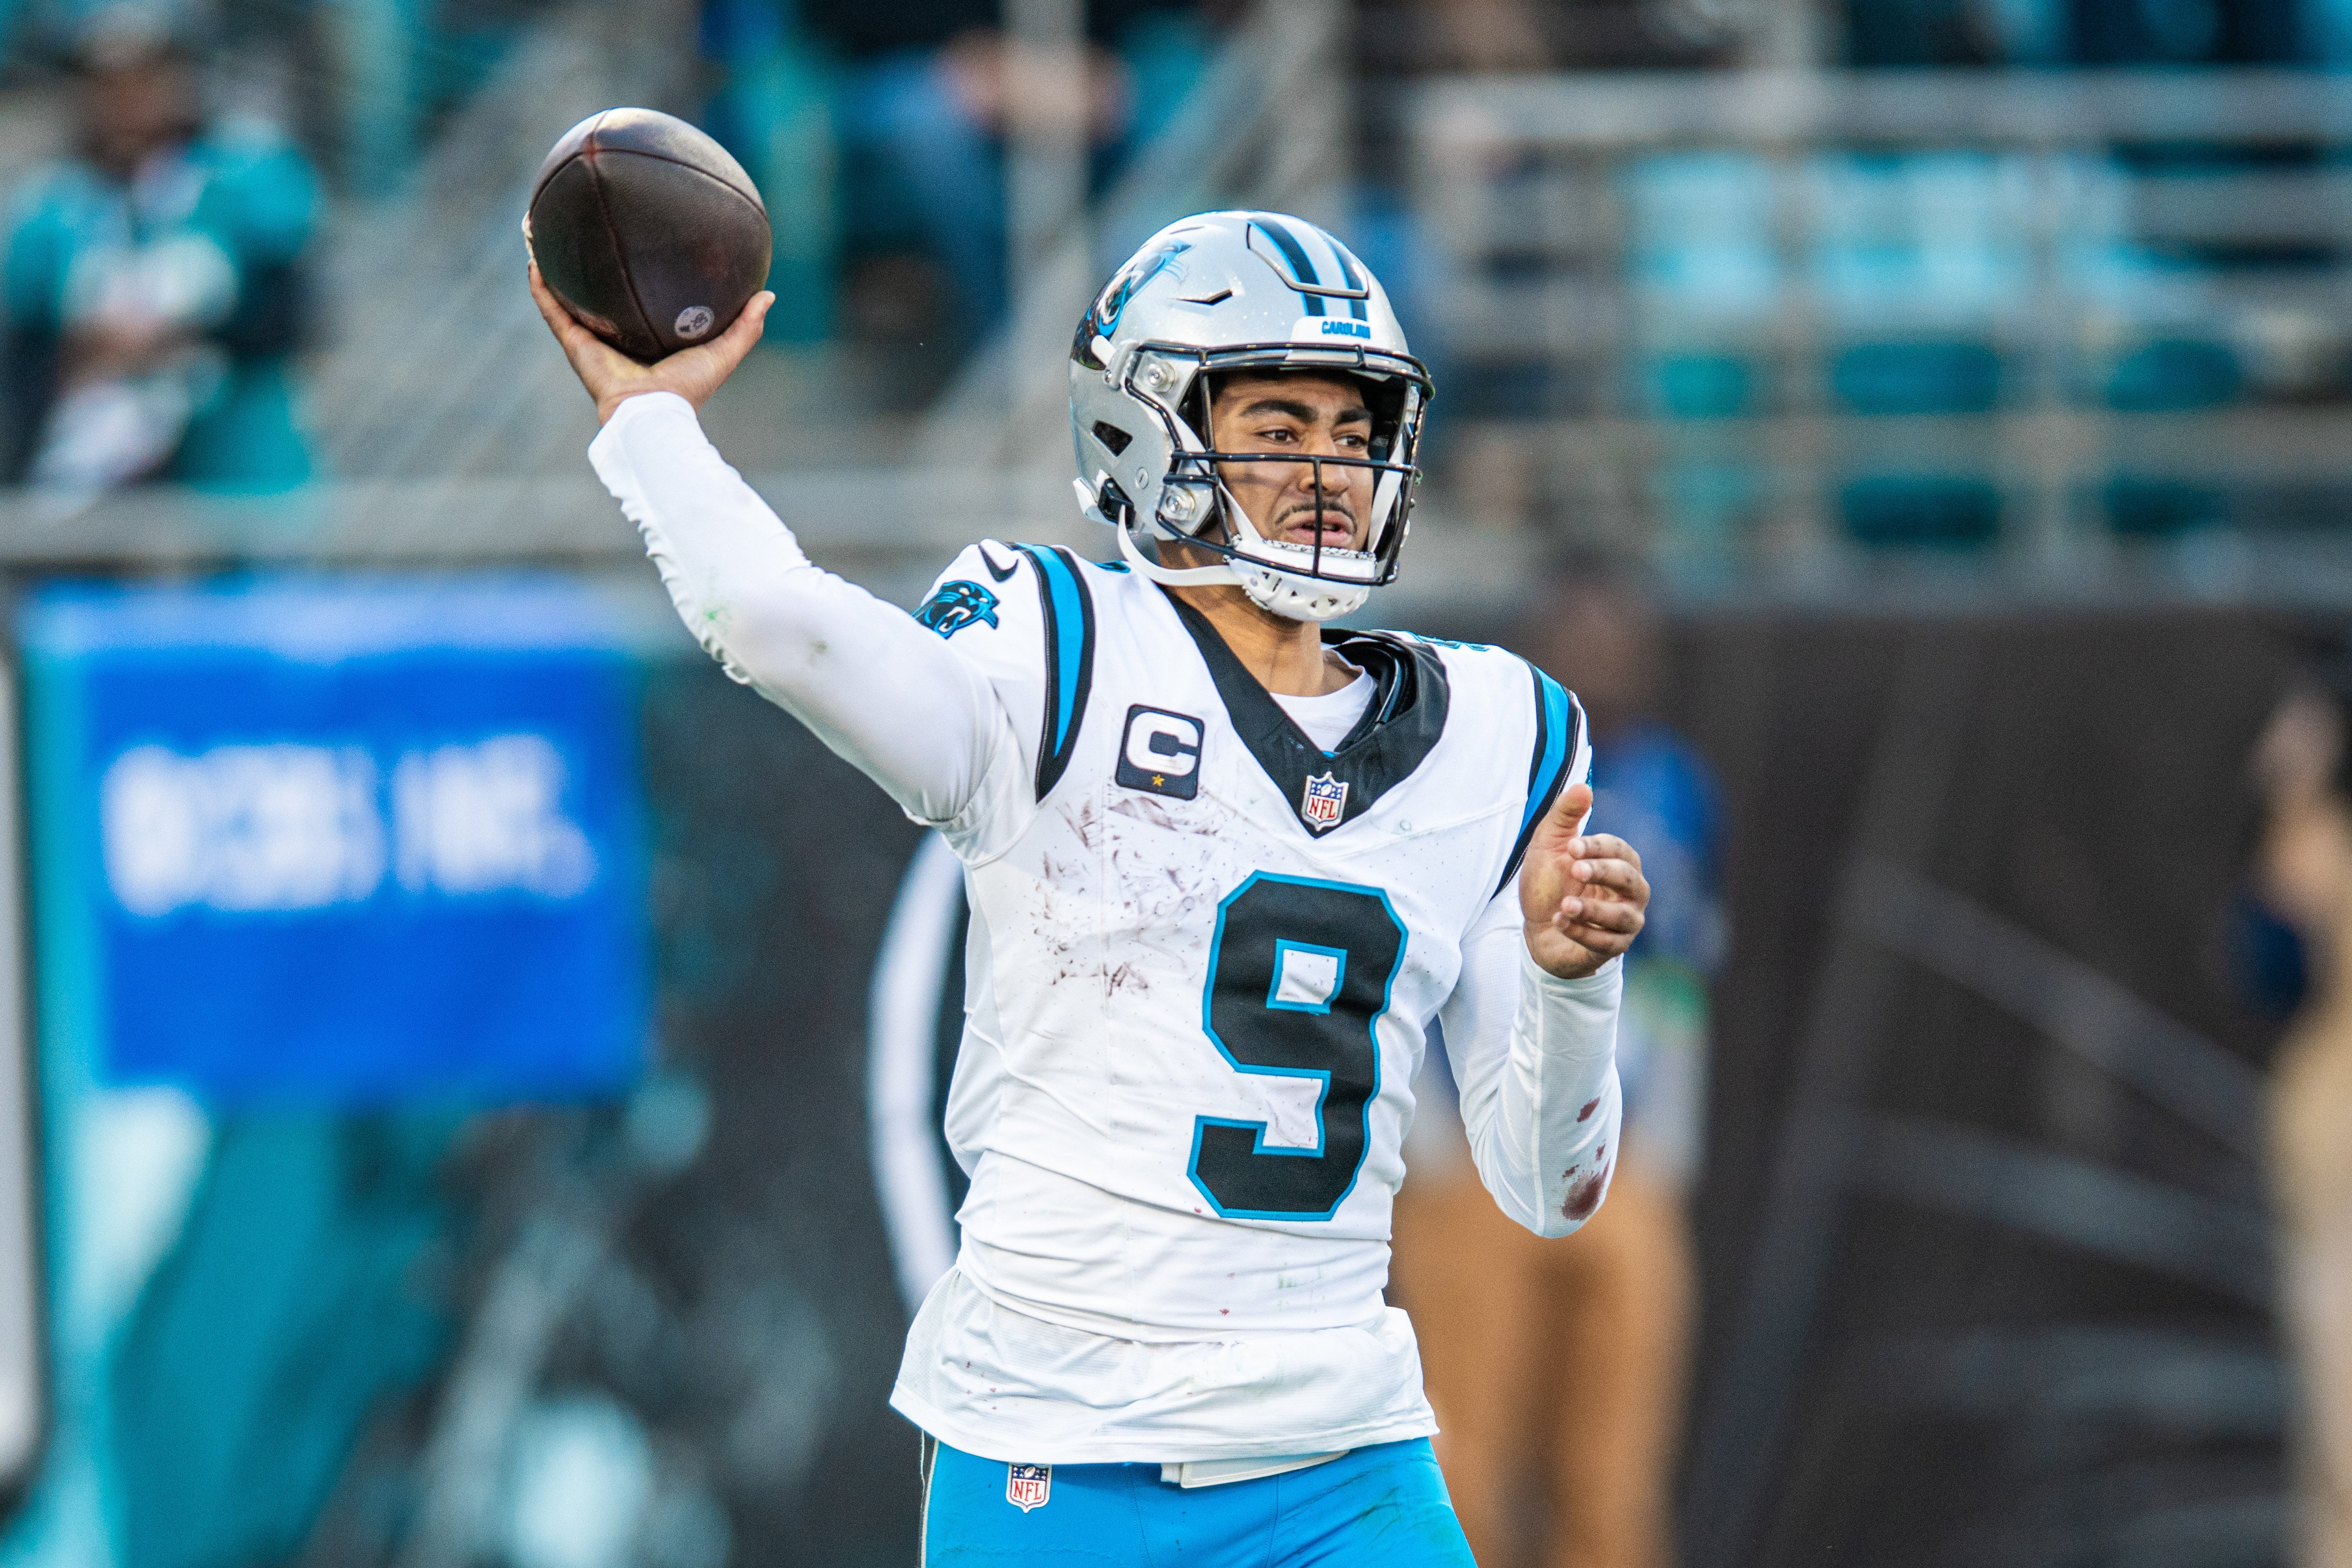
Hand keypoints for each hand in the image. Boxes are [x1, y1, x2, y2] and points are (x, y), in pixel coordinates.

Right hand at [527, 248, 772, 424]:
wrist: (654, 413)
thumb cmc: (689, 388)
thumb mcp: (724, 351)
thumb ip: (746, 326)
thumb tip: (768, 294)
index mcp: (646, 336)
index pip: (637, 299)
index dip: (632, 274)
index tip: (631, 242)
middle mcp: (616, 335)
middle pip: (596, 292)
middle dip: (585, 263)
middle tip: (582, 227)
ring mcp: (591, 338)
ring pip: (565, 295)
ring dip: (550, 265)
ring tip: (539, 232)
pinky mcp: (574, 343)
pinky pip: (552, 309)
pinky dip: (541, 285)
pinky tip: (533, 257)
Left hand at [1519, 782, 1648, 979]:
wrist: (1537, 927)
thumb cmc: (1549, 883)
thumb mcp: (1549, 844)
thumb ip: (1565, 815)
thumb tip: (1583, 786)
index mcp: (1620, 862)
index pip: (1620, 850)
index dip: (1598, 847)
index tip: (1572, 846)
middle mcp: (1631, 890)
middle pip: (1630, 879)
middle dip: (1603, 873)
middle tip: (1575, 869)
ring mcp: (1626, 920)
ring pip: (1623, 916)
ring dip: (1593, 909)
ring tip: (1565, 904)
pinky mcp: (1614, 947)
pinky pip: (1607, 943)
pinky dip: (1582, 932)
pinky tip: (1559, 921)